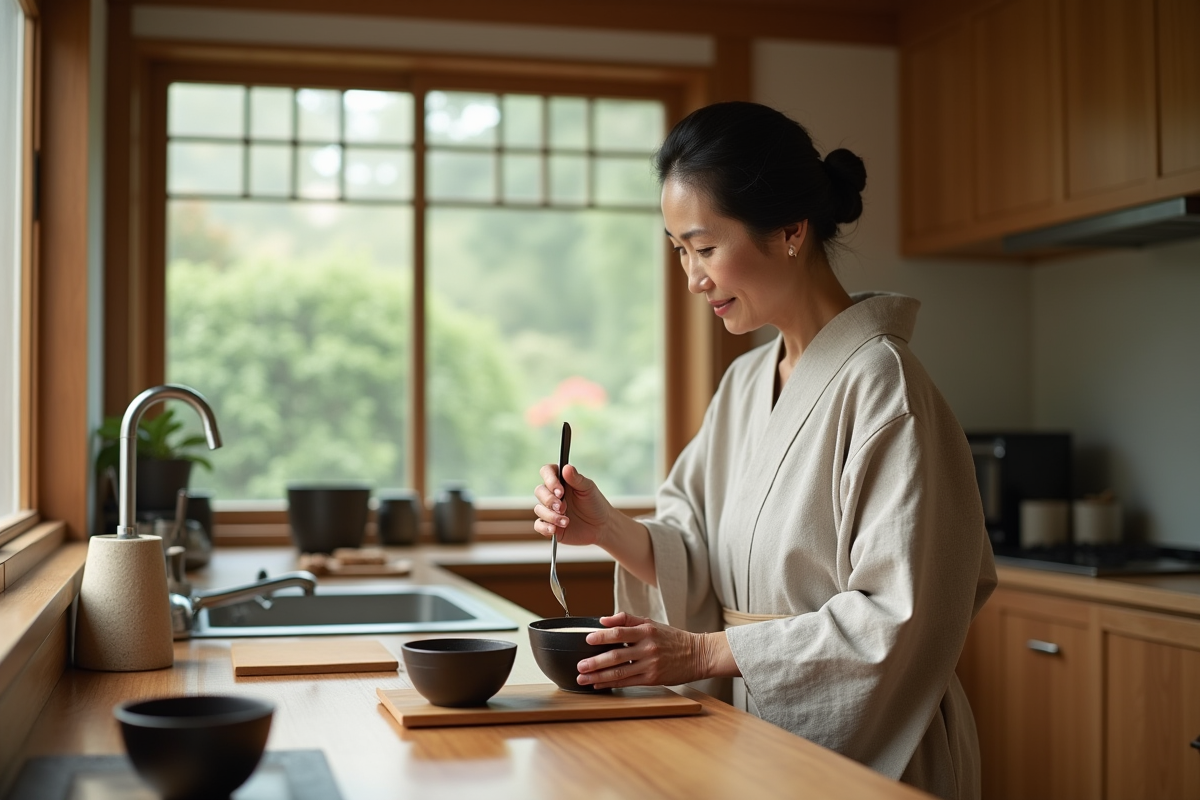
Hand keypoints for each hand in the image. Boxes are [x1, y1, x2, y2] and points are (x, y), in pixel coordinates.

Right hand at [533, 463, 613, 547]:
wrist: (601, 526)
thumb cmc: (595, 504)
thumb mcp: (588, 489)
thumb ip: (576, 478)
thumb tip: (566, 467)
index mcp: (561, 481)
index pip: (547, 472)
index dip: (550, 480)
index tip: (560, 490)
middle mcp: (553, 494)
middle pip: (539, 491)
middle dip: (549, 500)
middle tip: (562, 507)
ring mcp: (550, 509)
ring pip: (539, 509)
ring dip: (551, 515)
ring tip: (566, 522)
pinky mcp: (550, 524)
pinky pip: (539, 525)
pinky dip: (545, 527)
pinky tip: (554, 529)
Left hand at [575, 612, 709, 688]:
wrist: (697, 654)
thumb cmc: (672, 638)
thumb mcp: (651, 623)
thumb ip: (627, 620)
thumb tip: (603, 620)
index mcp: (646, 631)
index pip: (619, 633)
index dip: (602, 636)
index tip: (587, 640)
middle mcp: (647, 648)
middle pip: (616, 656)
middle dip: (595, 662)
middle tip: (580, 666)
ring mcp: (650, 665)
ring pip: (620, 672)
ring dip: (599, 676)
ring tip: (583, 678)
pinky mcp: (653, 678)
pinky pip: (628, 682)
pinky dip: (612, 683)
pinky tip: (599, 684)